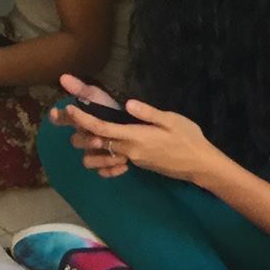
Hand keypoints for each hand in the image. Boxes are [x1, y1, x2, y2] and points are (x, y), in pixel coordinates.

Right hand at [47, 73, 128, 175]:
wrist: (137, 128)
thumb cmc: (113, 110)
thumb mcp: (99, 97)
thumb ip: (82, 89)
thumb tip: (63, 76)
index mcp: (80, 122)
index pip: (63, 120)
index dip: (60, 117)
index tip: (58, 113)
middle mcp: (83, 138)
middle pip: (76, 142)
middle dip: (86, 141)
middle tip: (99, 140)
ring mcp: (92, 153)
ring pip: (88, 161)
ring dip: (101, 159)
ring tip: (118, 156)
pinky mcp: (105, 165)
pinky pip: (103, 173)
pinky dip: (113, 170)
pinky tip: (125, 165)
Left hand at [51, 73, 220, 182]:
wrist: (200, 165)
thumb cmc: (189, 139)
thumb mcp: (172, 120)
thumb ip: (148, 113)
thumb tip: (128, 104)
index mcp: (136, 138)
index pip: (102, 129)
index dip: (83, 120)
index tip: (70, 109)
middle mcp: (130, 151)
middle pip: (96, 143)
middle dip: (80, 131)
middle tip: (72, 117)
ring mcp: (133, 160)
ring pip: (102, 155)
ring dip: (90, 147)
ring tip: (88, 131)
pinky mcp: (137, 164)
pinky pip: (114, 161)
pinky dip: (104, 157)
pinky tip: (107, 146)